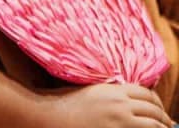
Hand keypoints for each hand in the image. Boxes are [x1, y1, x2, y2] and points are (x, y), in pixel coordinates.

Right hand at [36, 83, 170, 127]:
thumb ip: (107, 92)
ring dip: (161, 127)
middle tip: (166, 123)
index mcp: (112, 90)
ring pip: (153, 125)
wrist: (49, 117)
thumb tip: (122, 97)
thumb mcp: (87, 91)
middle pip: (152, 108)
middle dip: (163, 117)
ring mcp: (119, 121)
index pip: (146, 93)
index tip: (158, 109)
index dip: (156, 102)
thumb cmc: (63, 104)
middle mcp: (119, 104)